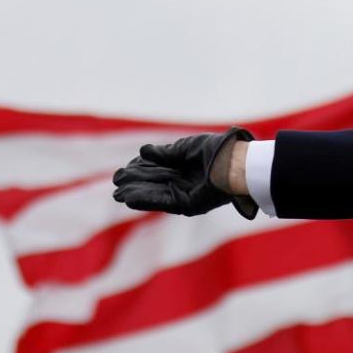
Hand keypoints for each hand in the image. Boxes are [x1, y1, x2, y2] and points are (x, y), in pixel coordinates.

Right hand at [112, 127, 258, 218]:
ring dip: (135, 193)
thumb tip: (143, 151)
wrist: (237, 163)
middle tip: (115, 182)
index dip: (140, 168)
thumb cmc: (219, 151)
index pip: (158, 169)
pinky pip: (163, 203)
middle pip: (154, 183)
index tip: (124, 168)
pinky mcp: (189, 205)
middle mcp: (185, 182)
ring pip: (155, 194)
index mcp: (186, 167)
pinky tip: (129, 199)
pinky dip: (146, 200)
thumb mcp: (187, 147)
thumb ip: (166, 153)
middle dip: (133, 183)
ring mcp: (186, 195)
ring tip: (117, 193)